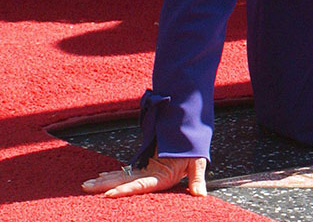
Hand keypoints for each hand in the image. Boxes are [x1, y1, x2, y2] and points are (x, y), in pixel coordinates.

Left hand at [82, 155, 206, 197]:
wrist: (192, 141)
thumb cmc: (194, 150)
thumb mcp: (197, 163)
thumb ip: (197, 179)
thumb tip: (201, 195)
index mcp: (162, 179)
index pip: (140, 186)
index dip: (124, 190)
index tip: (107, 194)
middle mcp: (151, 178)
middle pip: (125, 184)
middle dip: (105, 186)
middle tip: (86, 187)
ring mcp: (146, 173)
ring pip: (122, 178)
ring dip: (105, 181)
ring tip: (87, 185)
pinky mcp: (145, 167)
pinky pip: (126, 172)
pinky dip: (114, 173)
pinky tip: (102, 175)